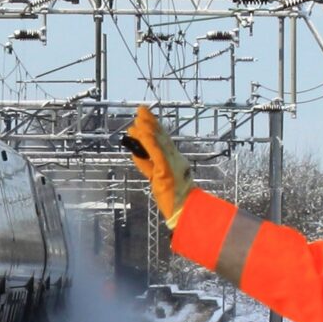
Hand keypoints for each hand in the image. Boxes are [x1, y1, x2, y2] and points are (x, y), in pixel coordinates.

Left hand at [122, 104, 194, 226]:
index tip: (145, 116)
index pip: (162, 140)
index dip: (154, 127)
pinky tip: (143, 134)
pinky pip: (158, 155)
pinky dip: (150, 144)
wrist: (186, 211)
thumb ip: (147, 165)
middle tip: (141, 110)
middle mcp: (175, 159)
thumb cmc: (174, 197)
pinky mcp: (167, 173)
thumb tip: (136, 153)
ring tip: (139, 118)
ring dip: (149, 130)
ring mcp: (172, 165)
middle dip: (151, 123)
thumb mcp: (157, 178)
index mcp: (173, 160)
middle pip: (161, 138)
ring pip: (159, 144)